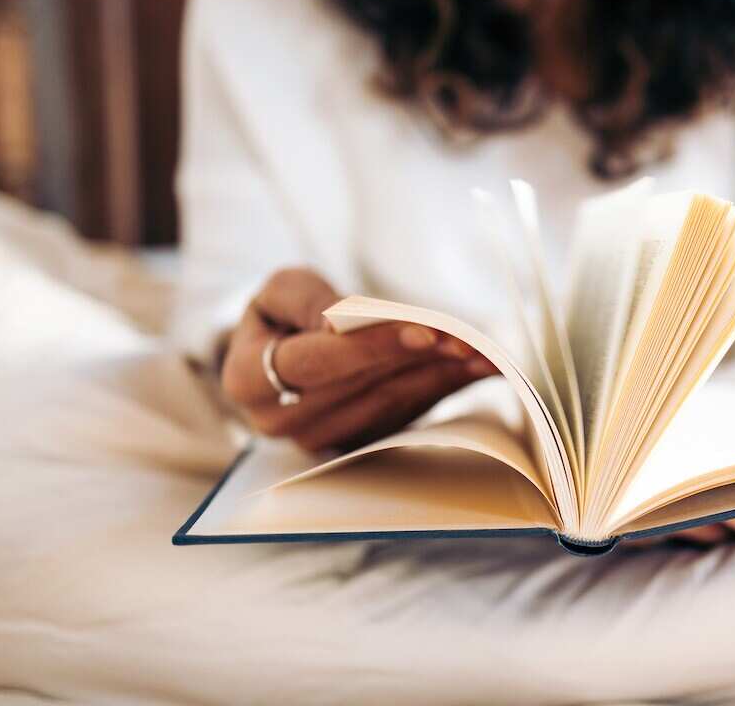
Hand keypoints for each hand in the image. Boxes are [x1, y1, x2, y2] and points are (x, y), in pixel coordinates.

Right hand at [220, 268, 497, 451]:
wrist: (277, 358)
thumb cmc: (279, 317)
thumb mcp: (279, 291)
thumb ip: (304, 297)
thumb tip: (340, 323)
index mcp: (249, 380)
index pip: (319, 363)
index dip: (372, 347)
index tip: (424, 331)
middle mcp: (282, 421)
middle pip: (364, 386)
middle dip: (421, 358)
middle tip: (470, 339)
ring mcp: (322, 440)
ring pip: (392, 403)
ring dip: (442, 377)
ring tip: (485, 354)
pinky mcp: (357, 444)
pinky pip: (408, 414)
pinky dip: (444, 389)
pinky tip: (477, 371)